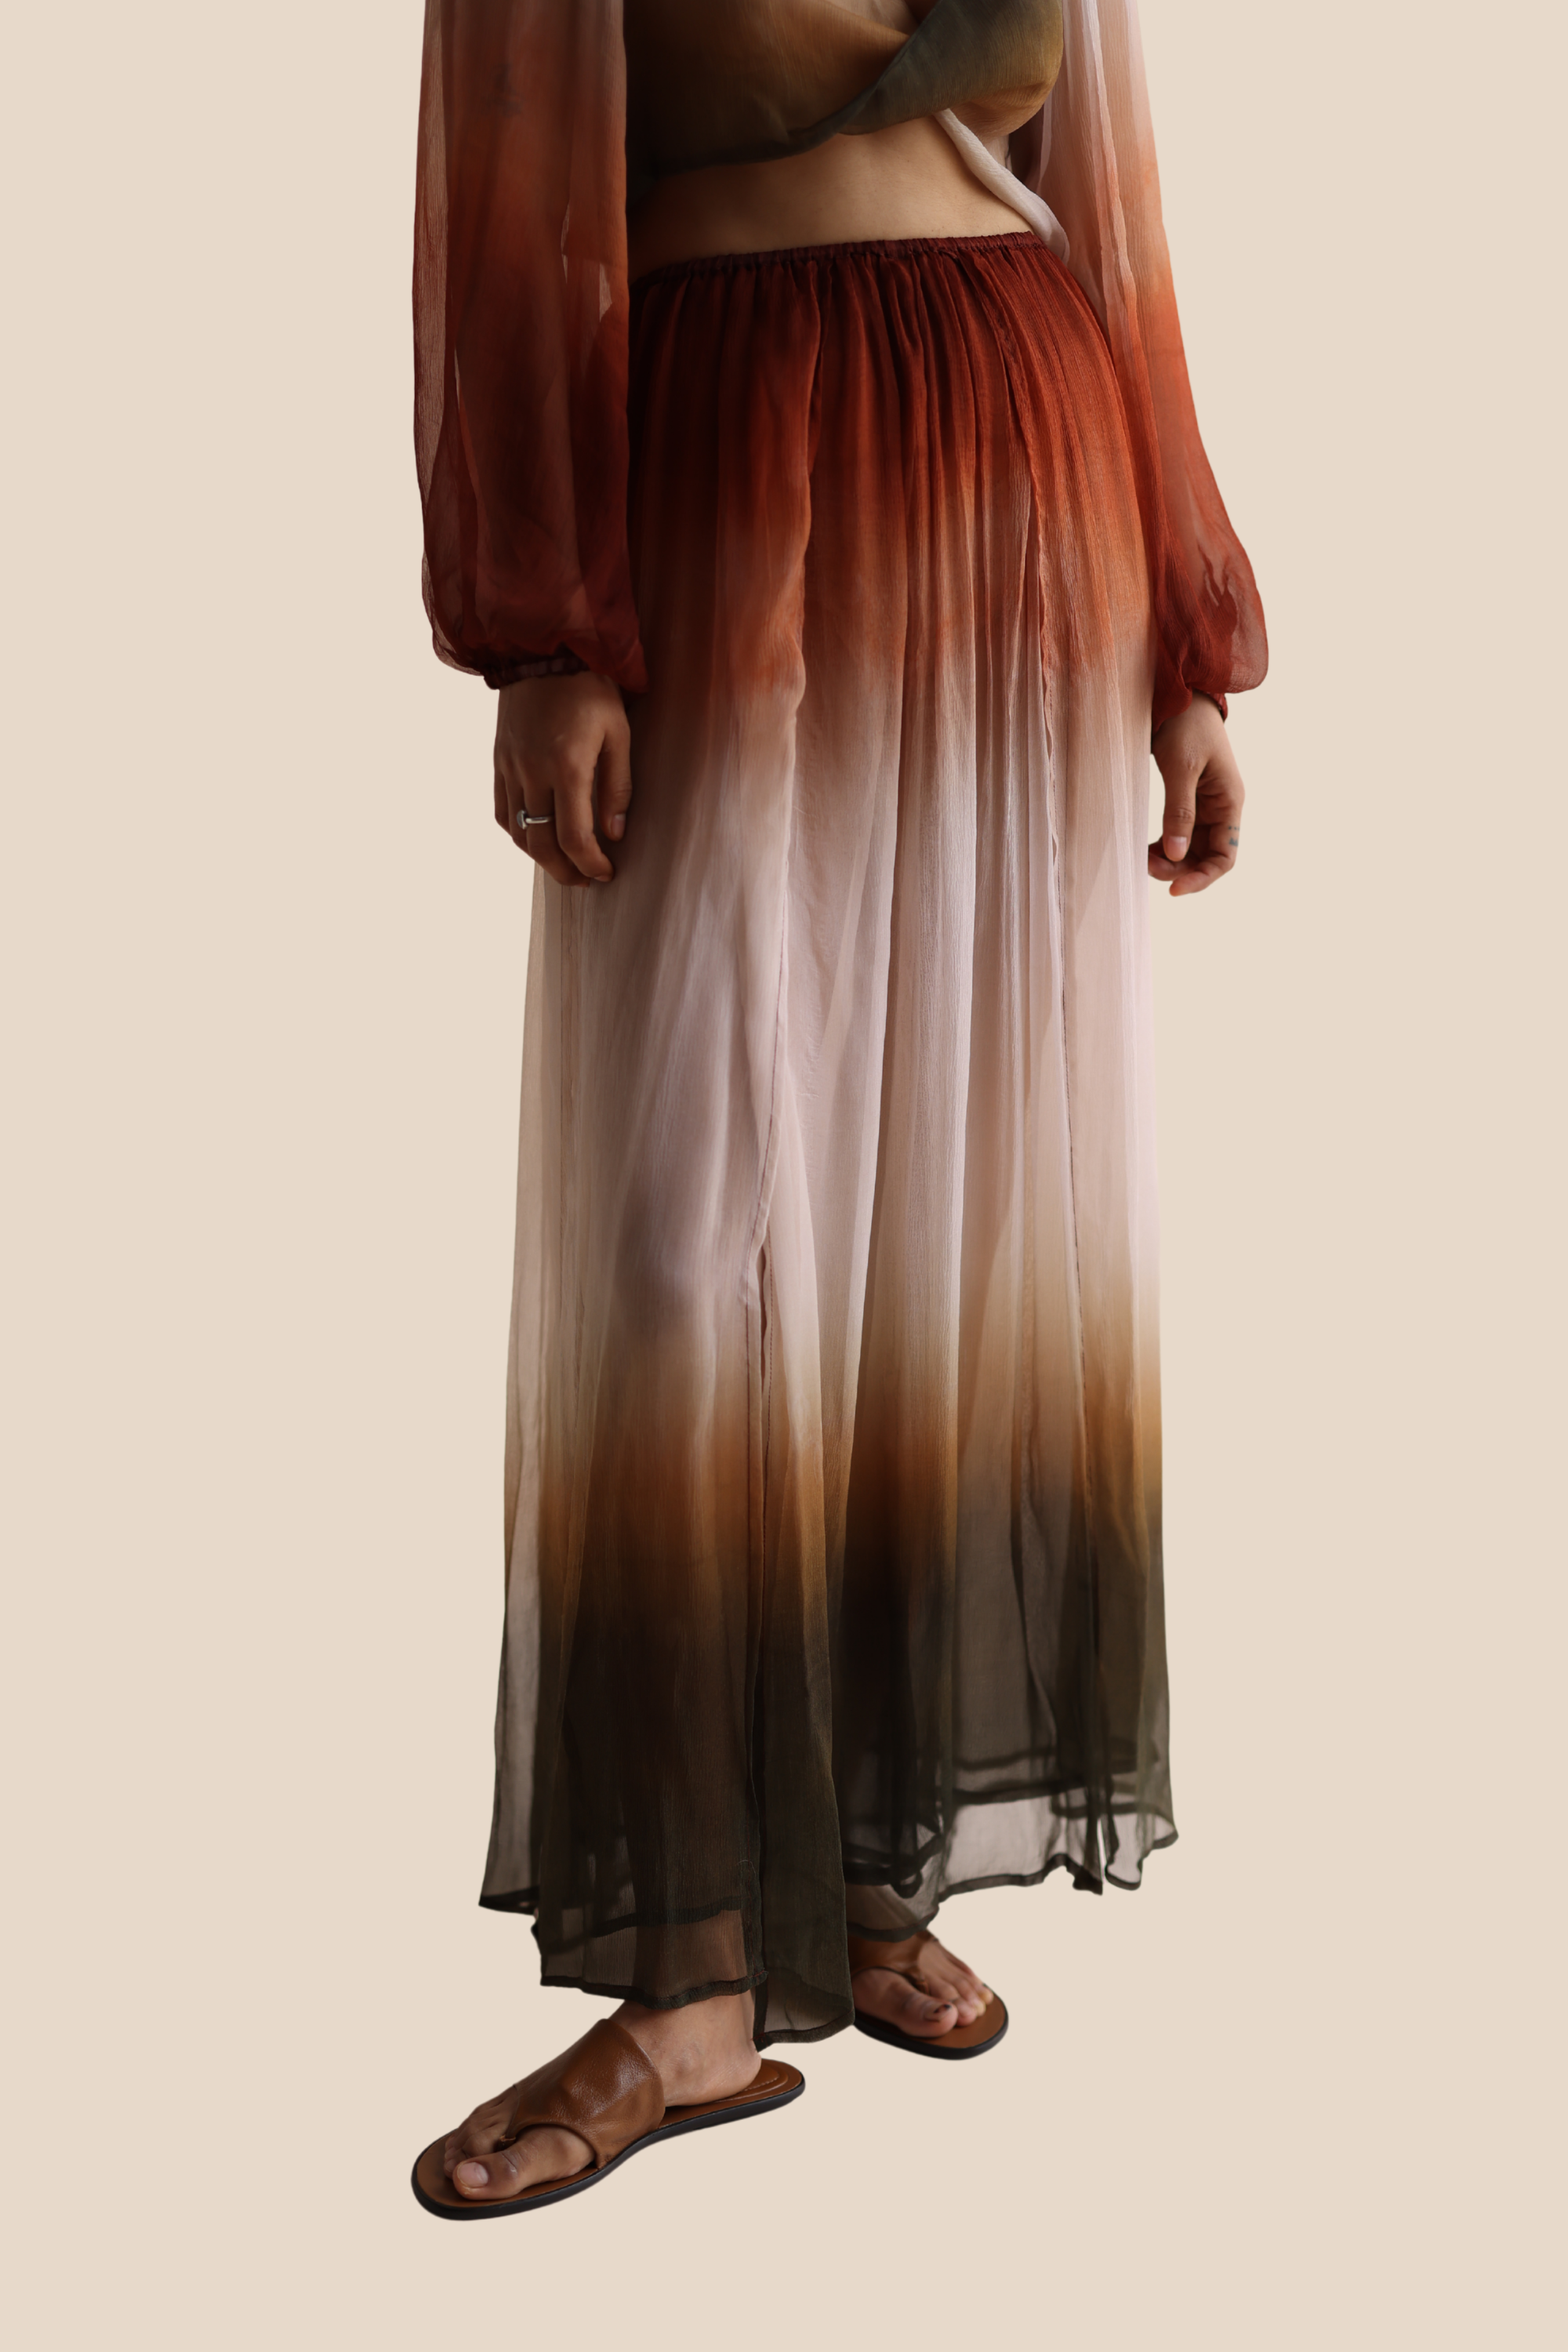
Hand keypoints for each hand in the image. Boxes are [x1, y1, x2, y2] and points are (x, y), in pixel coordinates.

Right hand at [493, 673, 632, 886]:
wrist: (544, 648)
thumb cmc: (591, 688)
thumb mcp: (619, 733)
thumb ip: (618, 786)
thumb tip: (615, 833)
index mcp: (566, 766)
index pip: (574, 836)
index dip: (590, 864)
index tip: (606, 873)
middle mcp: (532, 771)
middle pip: (541, 843)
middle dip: (565, 871)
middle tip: (585, 879)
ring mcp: (510, 767)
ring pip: (518, 831)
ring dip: (540, 857)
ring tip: (564, 863)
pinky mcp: (499, 760)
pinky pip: (502, 810)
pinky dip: (519, 831)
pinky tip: (537, 834)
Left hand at [1148, 693, 1244, 896]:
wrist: (1178, 692)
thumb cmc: (1185, 724)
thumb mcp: (1181, 767)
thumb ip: (1179, 811)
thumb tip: (1176, 855)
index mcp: (1229, 801)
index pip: (1225, 856)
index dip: (1202, 878)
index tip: (1173, 889)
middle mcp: (1220, 807)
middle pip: (1206, 857)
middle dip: (1179, 869)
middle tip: (1146, 867)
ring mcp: (1204, 804)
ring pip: (1190, 848)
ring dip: (1169, 860)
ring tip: (1142, 858)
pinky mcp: (1186, 798)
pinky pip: (1179, 833)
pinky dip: (1164, 845)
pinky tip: (1146, 847)